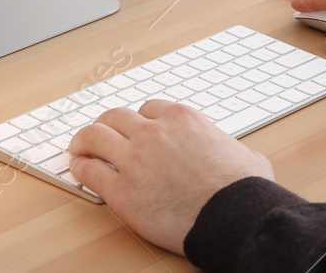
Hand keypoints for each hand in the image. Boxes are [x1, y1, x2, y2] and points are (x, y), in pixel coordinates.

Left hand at [68, 100, 273, 253]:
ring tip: (78, 147)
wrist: (234, 218)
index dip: (140, 120)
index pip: (149, 109)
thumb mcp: (247, 156)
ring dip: (83, 140)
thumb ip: (233, 150)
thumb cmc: (244, 191)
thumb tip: (246, 159)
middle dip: (106, 124)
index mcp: (182, 119)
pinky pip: (90, 171)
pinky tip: (78, 169)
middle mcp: (154, 132)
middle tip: (99, 133)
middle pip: (116, 117)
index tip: (135, 129)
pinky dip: (80, 168)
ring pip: (95, 136)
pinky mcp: (121, 190)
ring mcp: (134, 159)